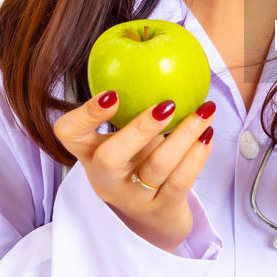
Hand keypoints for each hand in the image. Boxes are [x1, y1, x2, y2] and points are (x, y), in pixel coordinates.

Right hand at [53, 91, 216, 251]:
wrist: (153, 220)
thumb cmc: (138, 165)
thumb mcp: (126, 139)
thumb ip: (132, 108)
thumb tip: (157, 56)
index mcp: (88, 154)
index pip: (67, 133)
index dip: (85, 113)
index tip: (112, 94)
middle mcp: (105, 178)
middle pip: (110, 157)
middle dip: (139, 129)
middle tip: (167, 104)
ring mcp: (132, 197)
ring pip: (157, 166)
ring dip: (185, 134)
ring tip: (205, 110)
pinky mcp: (161, 209)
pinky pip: (181, 181)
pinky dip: (197, 155)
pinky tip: (208, 134)